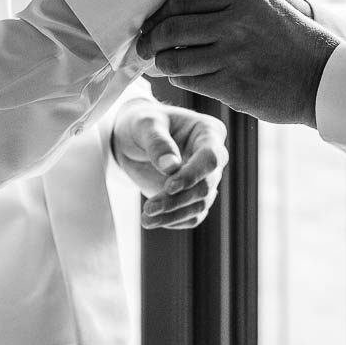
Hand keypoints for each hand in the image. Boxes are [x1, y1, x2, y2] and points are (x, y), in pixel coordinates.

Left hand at [110, 100, 228, 228]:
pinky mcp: (192, 197)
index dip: (193, 174)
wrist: (132, 139)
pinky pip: (191, 216)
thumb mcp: (145, 124)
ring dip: (173, 214)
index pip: (210, 158)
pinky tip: (153, 220)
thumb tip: (171, 167)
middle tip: (148, 208)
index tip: (169, 186)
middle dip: (177, 200)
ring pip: (200, 205)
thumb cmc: (142, 124)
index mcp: (208, 132)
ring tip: (146, 218)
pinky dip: (173, 220)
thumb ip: (157, 142)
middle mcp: (213, 158)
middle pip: (205, 186)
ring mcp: (204, 179)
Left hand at [136, 0, 338, 125]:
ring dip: (162, 63)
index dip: (158, 14)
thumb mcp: (262, 1)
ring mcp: (232, 53)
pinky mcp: (232, 84)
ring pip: (174, 59)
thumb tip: (172, 6)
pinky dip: (180, 79)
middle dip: (149, 40)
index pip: (180, 0)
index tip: (150, 24)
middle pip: (170, 28)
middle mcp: (234, 20)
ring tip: (162, 64)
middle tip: (143, 47)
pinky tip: (185, 77)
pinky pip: (189, 81)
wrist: (322, 76)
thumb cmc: (288, 38)